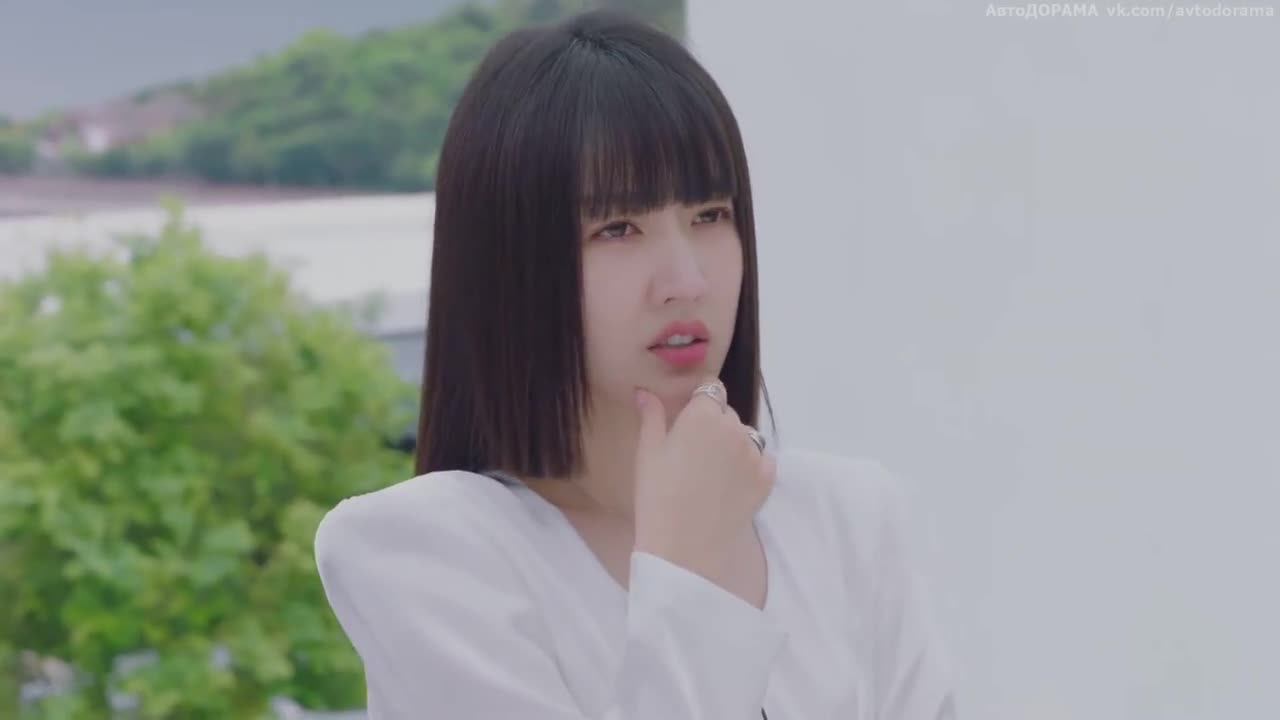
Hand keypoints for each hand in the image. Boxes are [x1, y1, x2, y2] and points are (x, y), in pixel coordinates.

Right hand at [630, 377, 775, 588]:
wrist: (684, 548)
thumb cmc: (657, 496)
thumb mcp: (647, 452)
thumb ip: (651, 416)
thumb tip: (644, 393)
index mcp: (703, 414)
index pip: (710, 389)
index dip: (700, 402)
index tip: (687, 422)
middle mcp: (734, 426)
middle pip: (727, 413)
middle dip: (714, 425)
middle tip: (694, 455)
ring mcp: (755, 452)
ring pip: (746, 436)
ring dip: (734, 445)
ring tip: (712, 474)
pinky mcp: (767, 478)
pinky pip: (762, 460)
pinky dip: (750, 467)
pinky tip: (730, 485)